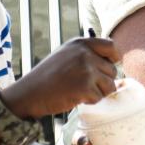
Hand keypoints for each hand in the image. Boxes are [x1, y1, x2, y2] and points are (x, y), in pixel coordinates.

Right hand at [1, 37, 118, 119]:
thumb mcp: (66, 55)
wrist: (29, 93)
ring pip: (110, 85)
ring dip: (99, 92)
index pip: (111, 46)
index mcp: (80, 43)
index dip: (114, 58)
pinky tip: (75, 98)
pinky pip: (99, 97)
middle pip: (112, 70)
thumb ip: (86, 53)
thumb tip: (113, 59)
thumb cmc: (47, 77)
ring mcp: (86, 70)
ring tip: (80, 91)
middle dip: (103, 81)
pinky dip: (90, 101)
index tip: (110, 66)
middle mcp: (85, 53)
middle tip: (85, 85)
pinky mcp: (85, 87)